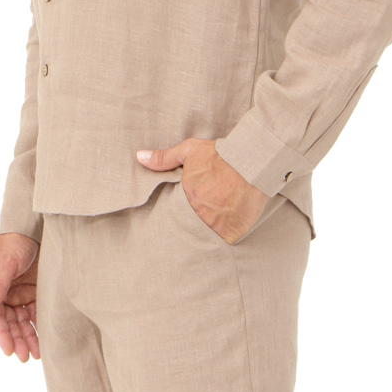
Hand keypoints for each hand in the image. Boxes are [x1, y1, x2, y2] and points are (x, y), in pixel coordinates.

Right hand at [0, 233, 40, 360]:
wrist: (31, 228)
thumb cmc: (12, 243)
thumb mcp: (5, 263)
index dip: (2, 334)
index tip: (9, 351)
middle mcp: (3, 293)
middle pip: (10, 322)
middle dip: (17, 340)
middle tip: (25, 358)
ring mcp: (18, 293)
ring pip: (22, 320)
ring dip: (28, 336)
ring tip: (37, 353)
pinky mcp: (33, 291)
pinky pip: (35, 312)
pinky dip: (39, 324)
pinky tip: (46, 337)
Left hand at [135, 140, 267, 243]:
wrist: (252, 162)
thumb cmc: (221, 155)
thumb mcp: (190, 151)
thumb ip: (164, 158)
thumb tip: (140, 157)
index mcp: (187, 197)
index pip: (179, 212)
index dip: (187, 209)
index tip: (195, 204)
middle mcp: (199, 214)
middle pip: (195, 223)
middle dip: (200, 219)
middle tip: (209, 210)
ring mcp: (215, 225)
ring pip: (210, 233)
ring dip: (214, 227)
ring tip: (222, 217)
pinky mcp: (232, 233)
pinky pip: (227, 240)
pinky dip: (229, 234)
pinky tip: (232, 224)